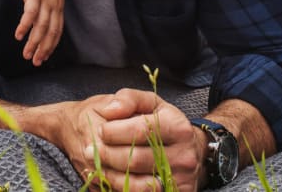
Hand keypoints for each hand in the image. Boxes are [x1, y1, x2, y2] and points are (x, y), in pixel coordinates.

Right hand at [15, 0, 64, 65]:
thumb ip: (44, 2)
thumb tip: (37, 17)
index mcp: (58, 3)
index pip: (58, 30)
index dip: (51, 45)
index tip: (44, 56)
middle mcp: (55, 3)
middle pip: (51, 32)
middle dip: (43, 49)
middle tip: (36, 62)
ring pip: (41, 26)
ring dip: (34, 42)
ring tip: (26, 54)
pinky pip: (30, 13)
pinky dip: (25, 26)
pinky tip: (18, 35)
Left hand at [78, 89, 203, 190]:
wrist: (192, 151)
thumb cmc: (164, 123)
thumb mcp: (150, 103)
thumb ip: (128, 98)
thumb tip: (109, 110)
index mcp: (178, 126)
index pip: (141, 130)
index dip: (115, 131)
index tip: (101, 130)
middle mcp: (184, 155)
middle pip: (137, 160)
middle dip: (108, 155)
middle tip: (89, 150)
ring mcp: (182, 179)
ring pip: (138, 184)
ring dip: (111, 175)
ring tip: (96, 165)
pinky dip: (124, 189)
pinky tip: (112, 179)